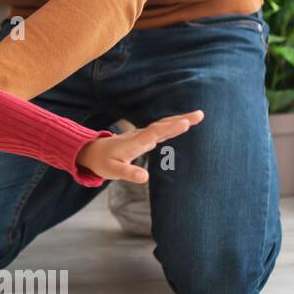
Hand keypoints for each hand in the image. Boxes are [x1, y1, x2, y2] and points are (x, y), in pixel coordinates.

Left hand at [78, 111, 204, 181]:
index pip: (154, 134)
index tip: (185, 123)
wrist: (93, 152)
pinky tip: (184, 123)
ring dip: (180, 120)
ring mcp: (143, 135)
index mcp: (134, 143)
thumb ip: (128, 173)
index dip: (169, 128)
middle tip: (200, 115)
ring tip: (198, 116)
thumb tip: (145, 178)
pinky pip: (161, 129)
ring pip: (163, 125)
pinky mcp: (145, 137)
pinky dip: (173, 125)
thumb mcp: (113, 171)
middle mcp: (140, 136)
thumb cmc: (103, 162)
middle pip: (162, 126)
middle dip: (181, 120)